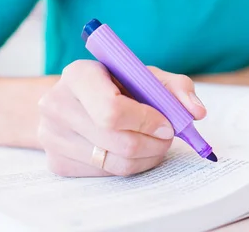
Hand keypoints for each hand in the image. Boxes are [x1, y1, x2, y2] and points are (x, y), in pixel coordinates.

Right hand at [37, 60, 205, 176]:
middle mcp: (57, 104)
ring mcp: (52, 136)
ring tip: (155, 143)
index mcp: (78, 74)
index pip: (112, 109)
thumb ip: (176, 88)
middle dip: (154, 143)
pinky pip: (105, 175)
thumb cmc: (116, 85)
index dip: (146, 121)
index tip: (166, 123)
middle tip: (168, 137)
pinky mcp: (57, 163)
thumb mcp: (145, 76)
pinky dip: (129, 166)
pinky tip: (133, 151)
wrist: (75, 100)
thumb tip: (196, 112)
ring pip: (114, 163)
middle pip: (118, 141)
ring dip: (146, 157)